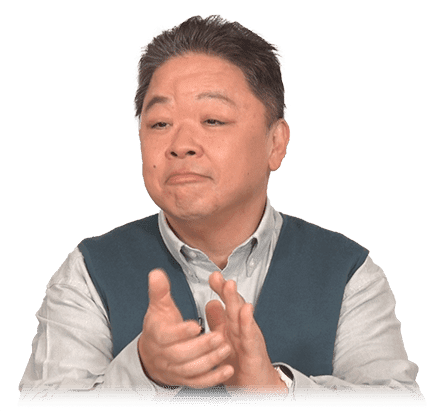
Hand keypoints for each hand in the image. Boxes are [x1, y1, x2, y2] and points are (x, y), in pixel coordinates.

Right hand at [138, 269, 233, 387]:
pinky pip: (199, 382)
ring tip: (226, 347)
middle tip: (219, 336)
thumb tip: (156, 273)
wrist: (151, 354)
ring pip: (192, 370)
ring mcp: (175, 369)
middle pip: (182, 355)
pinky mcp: (185, 379)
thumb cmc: (159, 327)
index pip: (167, 336)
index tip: (195, 325)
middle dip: (201, 346)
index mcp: (158, 336)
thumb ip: (160, 291)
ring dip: (210, 360)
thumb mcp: (158, 307)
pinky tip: (228, 369)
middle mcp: (165, 355)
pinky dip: (214, 378)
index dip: (180, 332)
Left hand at [206, 271, 287, 395]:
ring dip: (236, 300)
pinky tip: (246, 311)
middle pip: (234, 305)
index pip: (226, 303)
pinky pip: (250, 337)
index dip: (220, 290)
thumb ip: (218, 320)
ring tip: (230, 286)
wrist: (258, 387)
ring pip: (241, 317)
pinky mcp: (253, 353)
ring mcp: (249, 339)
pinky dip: (247, 324)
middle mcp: (242, 329)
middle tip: (219, 276)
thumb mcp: (225, 339)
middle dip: (227, 290)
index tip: (213, 276)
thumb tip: (211, 301)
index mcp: (233, 324)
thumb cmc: (242, 363)